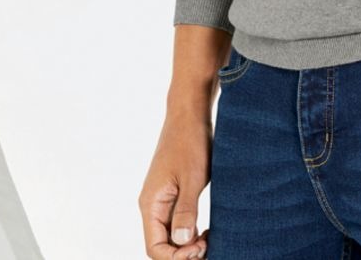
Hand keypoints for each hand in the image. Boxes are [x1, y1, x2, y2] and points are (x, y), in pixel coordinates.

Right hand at [138, 107, 211, 258]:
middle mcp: (152, 205)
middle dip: (184, 253)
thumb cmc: (190, 142)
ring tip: (209, 239)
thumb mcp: (192, 178)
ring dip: (187, 245)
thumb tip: (183, 242)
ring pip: (170, 236)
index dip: (176, 257)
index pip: (154, 248)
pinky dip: (190, 232)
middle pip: (162, 245)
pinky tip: (206, 230)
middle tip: (209, 245)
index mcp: (151, 203)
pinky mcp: (172, 194)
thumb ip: (186, 211)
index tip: (200, 248)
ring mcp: (162, 200)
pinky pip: (176, 223)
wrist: (190, 115)